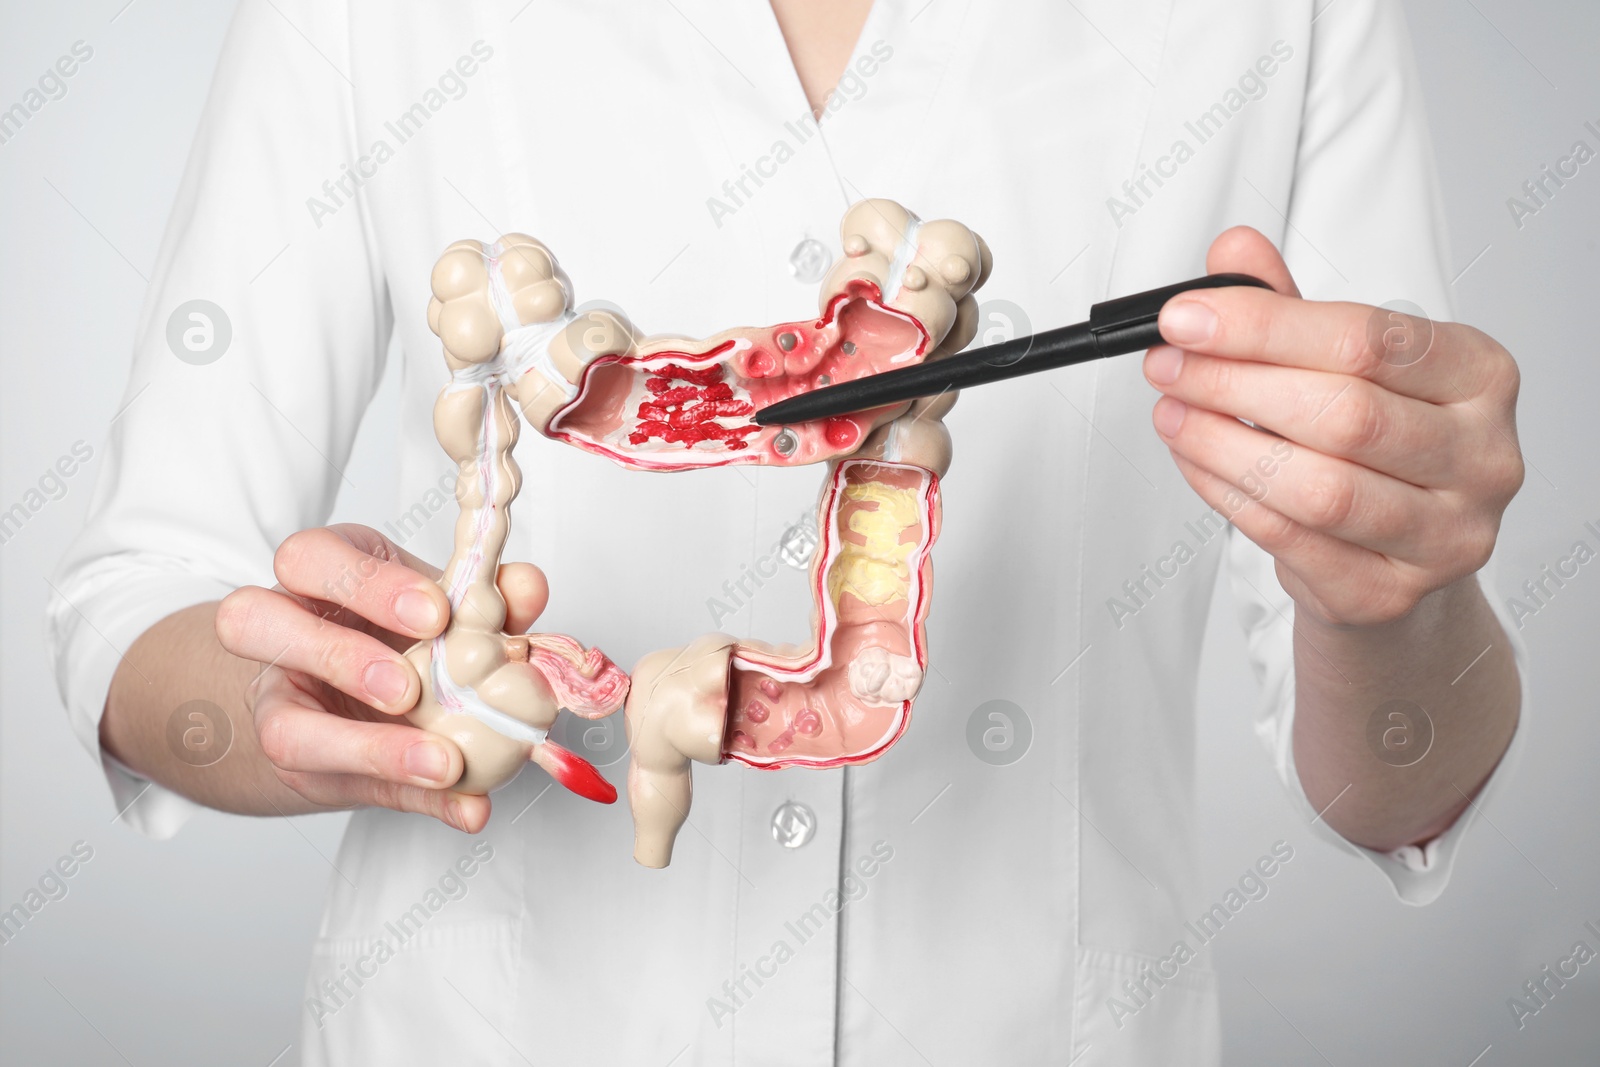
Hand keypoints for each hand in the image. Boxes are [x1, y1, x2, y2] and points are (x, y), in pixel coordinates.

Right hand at [215, 523, 549, 830]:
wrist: (340, 689)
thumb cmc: (390, 626)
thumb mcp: (434, 600)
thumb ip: (484, 594)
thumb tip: (528, 585)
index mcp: (316, 575)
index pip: (310, 558)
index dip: (368, 584)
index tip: (437, 611)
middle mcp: (281, 633)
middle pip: (253, 623)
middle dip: (338, 656)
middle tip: (409, 689)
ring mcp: (281, 704)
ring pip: (283, 728)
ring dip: (368, 749)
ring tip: (442, 761)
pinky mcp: (305, 769)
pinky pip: (348, 788)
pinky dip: (417, 798)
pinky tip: (467, 803)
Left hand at [1144, 227, 1524, 626]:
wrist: (1401, 560)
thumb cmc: (1376, 447)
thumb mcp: (1345, 364)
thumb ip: (1290, 307)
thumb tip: (1231, 251)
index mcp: (1481, 375)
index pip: (1367, 341)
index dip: (1263, 327)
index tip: (1185, 318)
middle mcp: (1482, 456)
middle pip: (1344, 414)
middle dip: (1234, 385)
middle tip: (1167, 367)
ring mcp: (1446, 534)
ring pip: (1318, 487)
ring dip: (1222, 446)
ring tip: (1171, 415)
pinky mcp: (1391, 595)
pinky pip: (1292, 540)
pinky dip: (1228, 496)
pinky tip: (1195, 462)